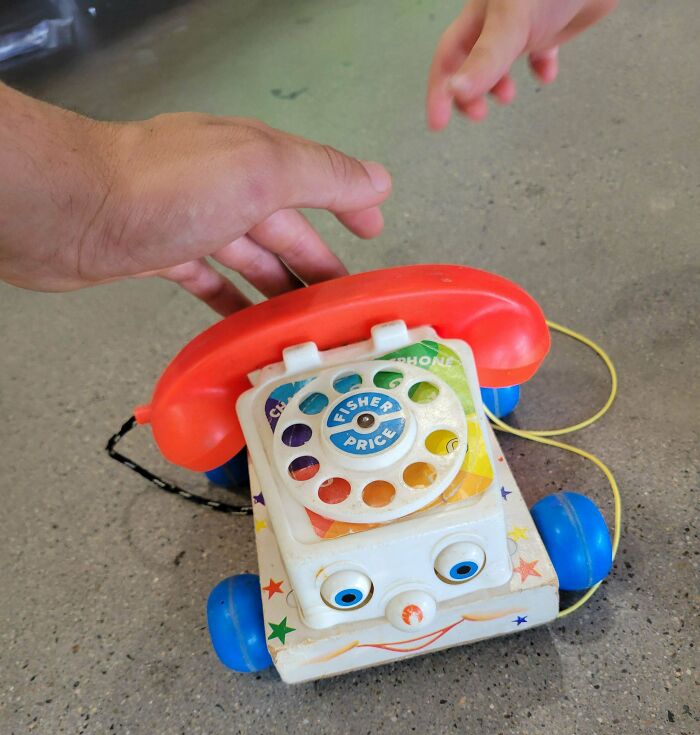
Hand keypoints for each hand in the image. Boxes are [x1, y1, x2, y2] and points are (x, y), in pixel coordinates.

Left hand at [0, 84, 390, 314]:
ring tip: (303, 326)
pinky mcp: (161, 254)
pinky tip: (245, 324)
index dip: (349, 203)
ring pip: (249, 258)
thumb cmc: (168, 188)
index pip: (316, 178)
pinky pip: (208, 279)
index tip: (374, 232)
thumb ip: (321, 175)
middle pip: (284, 228)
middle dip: (316, 263)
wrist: (73, 210)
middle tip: (342, 305)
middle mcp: (226, 185)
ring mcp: (191, 220)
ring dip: (278, 288)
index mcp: (255, 159)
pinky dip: (230, 300)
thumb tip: (378, 181)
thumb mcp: (261, 170)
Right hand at [427, 0, 616, 128]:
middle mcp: (497, 19)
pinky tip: (546, 75)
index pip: (448, 57)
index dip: (439, 90)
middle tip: (478, 114)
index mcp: (478, 14)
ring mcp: (525, 23)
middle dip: (469, 92)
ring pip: (501, 60)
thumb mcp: (510, 21)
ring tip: (508, 97)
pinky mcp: (552, 24)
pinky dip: (539, 68)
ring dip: (499, 83)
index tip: (438, 124)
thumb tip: (456, 93)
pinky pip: (540, 52)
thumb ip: (486, 58)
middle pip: (470, 62)